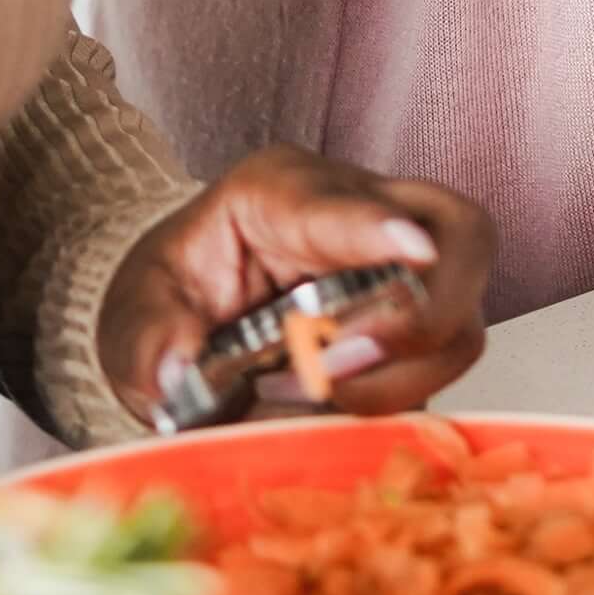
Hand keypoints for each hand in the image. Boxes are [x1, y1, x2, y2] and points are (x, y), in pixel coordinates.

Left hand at [95, 147, 495, 426]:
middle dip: (428, 311)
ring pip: (461, 316)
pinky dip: (398, 398)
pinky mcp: (413, 332)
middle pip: (458, 235)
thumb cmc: (172, 298)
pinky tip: (333, 404)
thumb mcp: (132, 315)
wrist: (187, 321)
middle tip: (346, 362)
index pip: (343, 202)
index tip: (413, 250)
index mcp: (284, 190)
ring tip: (318, 390)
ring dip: (403, 373)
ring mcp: (400, 274)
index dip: (379, 229)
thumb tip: (175, 369)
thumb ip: (147, 340)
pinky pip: (441, 367)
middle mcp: (364, 217)